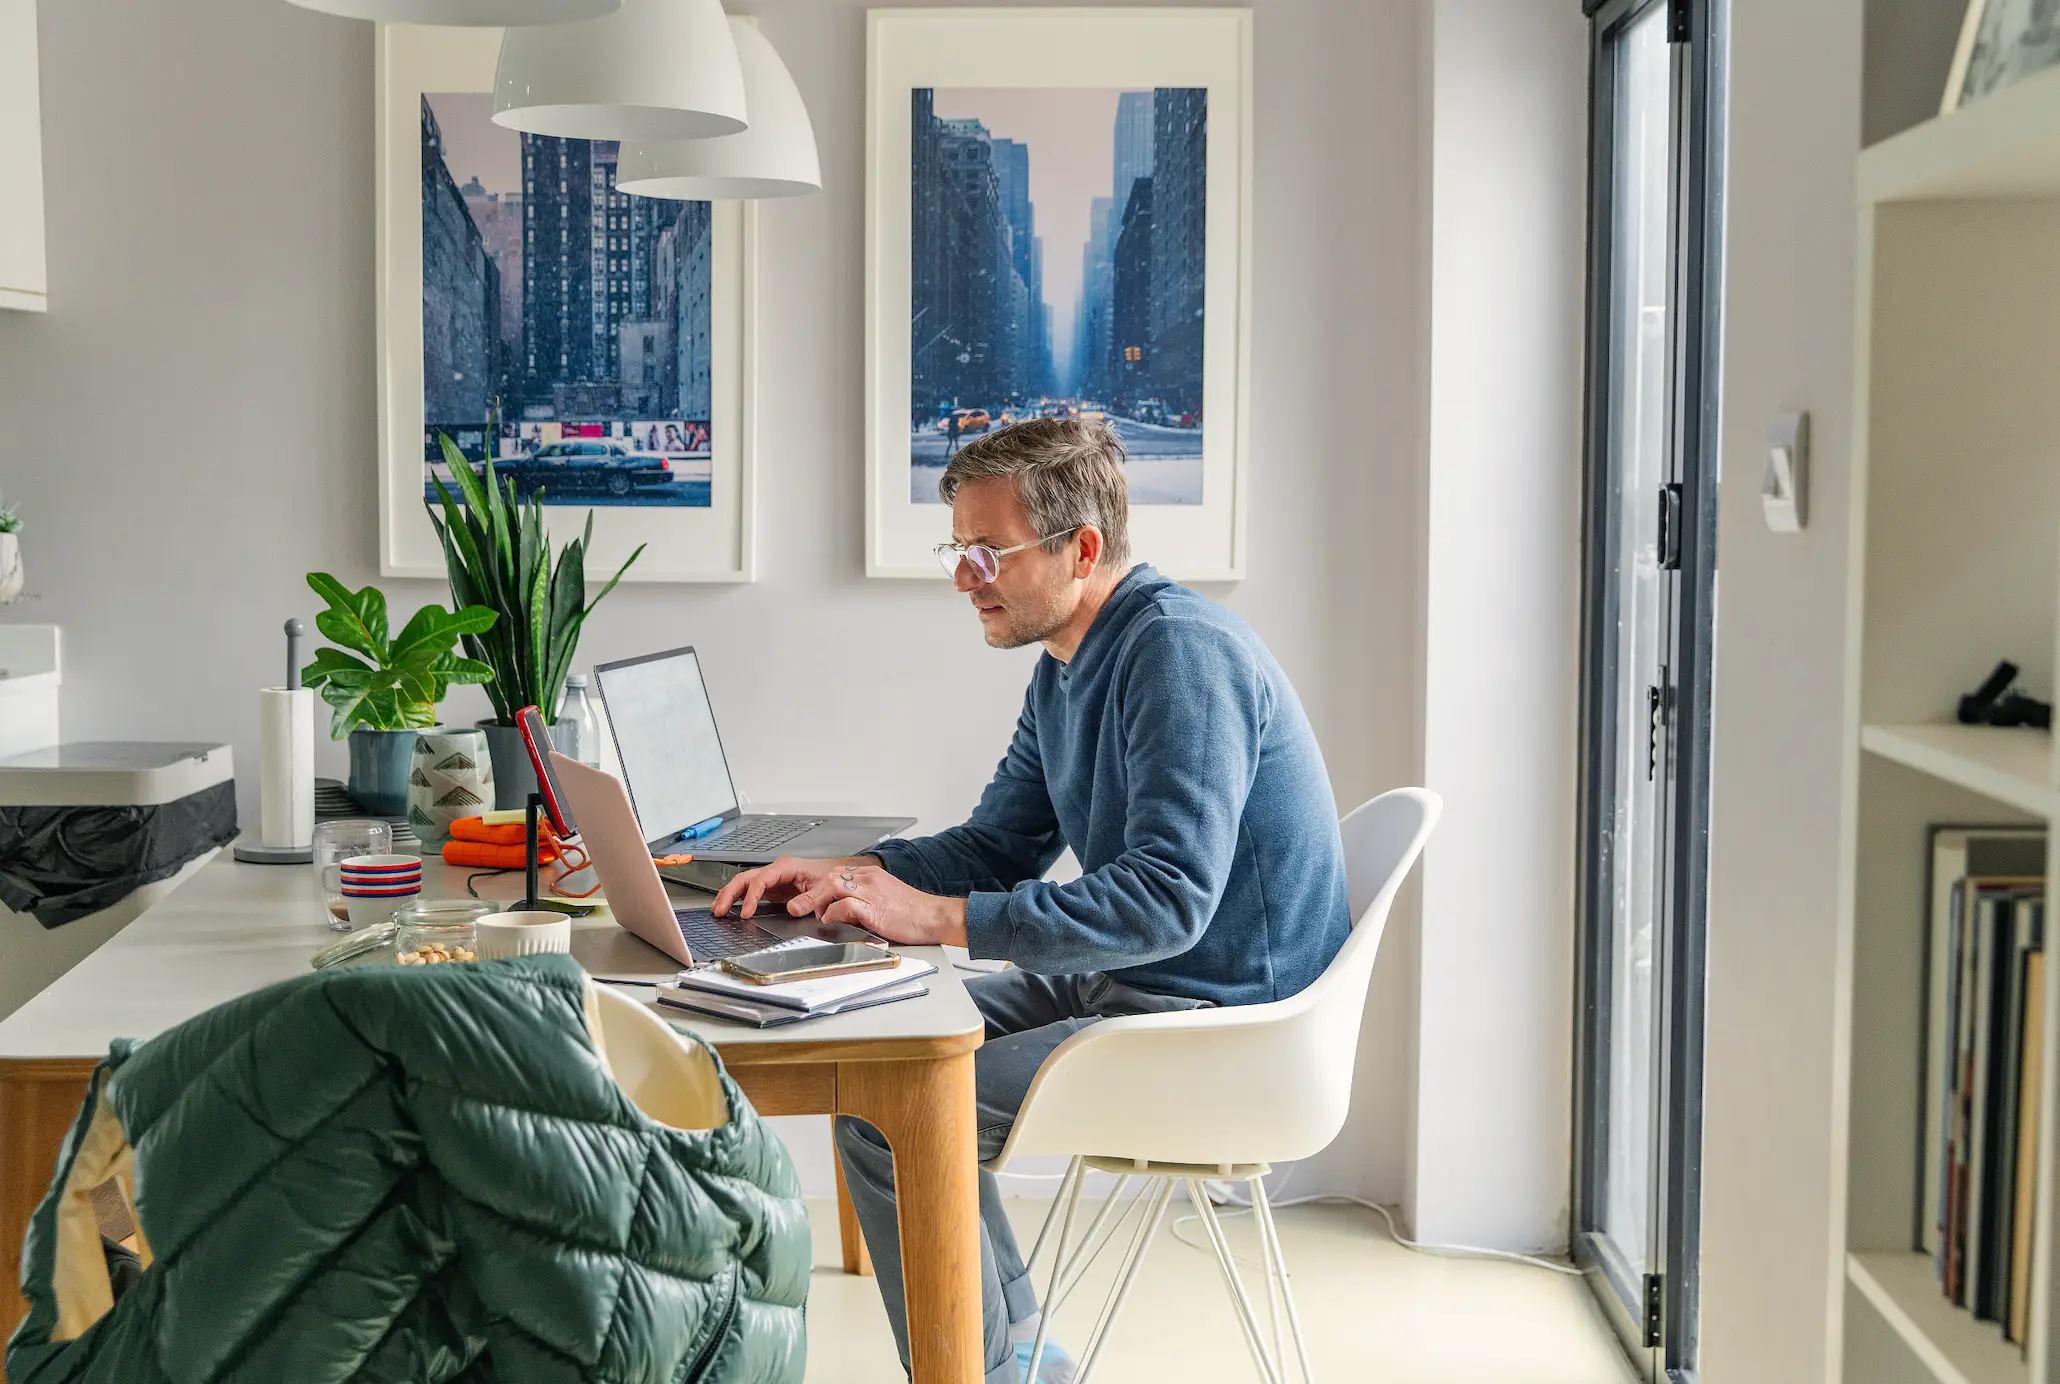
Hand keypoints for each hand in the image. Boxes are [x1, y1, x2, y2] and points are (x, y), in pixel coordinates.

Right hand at [712, 856, 864, 919]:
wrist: (837, 875)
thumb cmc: (831, 877)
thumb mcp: (824, 888)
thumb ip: (809, 900)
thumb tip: (792, 909)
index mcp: (786, 867)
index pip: (761, 880)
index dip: (751, 896)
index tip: (746, 912)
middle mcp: (775, 871)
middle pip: (745, 879)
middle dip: (730, 894)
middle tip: (720, 910)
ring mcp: (772, 878)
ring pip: (744, 883)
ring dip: (729, 896)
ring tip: (718, 910)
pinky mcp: (772, 888)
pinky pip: (750, 891)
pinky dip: (738, 899)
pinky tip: (729, 908)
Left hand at [790, 860, 968, 947]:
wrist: (933, 916)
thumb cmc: (913, 912)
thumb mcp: (885, 898)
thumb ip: (864, 900)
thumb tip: (845, 910)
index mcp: (872, 875)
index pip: (838, 873)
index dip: (823, 886)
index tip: (816, 899)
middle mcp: (870, 879)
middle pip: (831, 876)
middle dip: (815, 892)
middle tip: (808, 907)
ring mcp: (871, 892)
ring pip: (833, 885)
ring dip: (819, 900)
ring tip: (815, 913)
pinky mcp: (874, 909)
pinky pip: (845, 904)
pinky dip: (833, 912)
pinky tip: (829, 920)